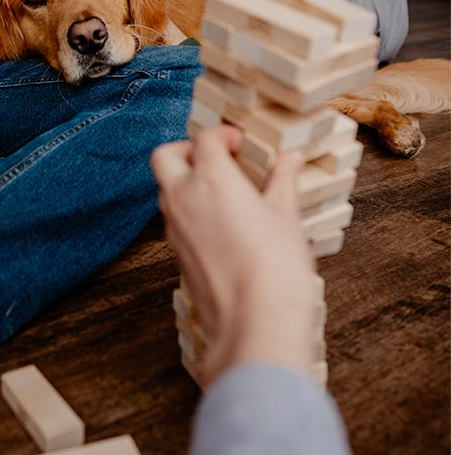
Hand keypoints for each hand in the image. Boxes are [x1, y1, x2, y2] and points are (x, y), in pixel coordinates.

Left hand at [151, 125, 317, 384]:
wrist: (253, 319)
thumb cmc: (275, 265)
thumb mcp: (286, 215)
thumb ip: (282, 181)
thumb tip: (288, 159)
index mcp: (212, 179)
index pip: (204, 139)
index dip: (222, 135)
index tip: (239, 142)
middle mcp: (183, 197)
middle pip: (166, 155)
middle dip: (187, 149)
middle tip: (219, 159)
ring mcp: (174, 225)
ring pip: (166, 188)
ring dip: (187, 180)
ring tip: (225, 192)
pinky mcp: (174, 251)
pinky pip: (173, 218)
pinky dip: (189, 210)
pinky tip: (221, 223)